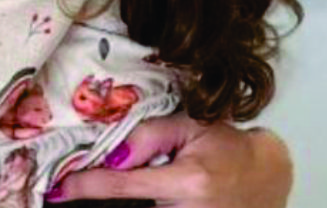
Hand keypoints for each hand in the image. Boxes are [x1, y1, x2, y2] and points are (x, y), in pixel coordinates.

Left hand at [49, 114, 292, 206]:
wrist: (268, 176)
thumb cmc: (227, 147)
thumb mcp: (190, 127)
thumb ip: (148, 136)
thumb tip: (110, 154)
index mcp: (188, 182)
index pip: (122, 185)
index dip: (85, 187)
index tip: (58, 188)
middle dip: (96, 204)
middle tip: (68, 193)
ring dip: (113, 207)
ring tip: (87, 195)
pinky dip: (133, 207)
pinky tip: (119, 200)